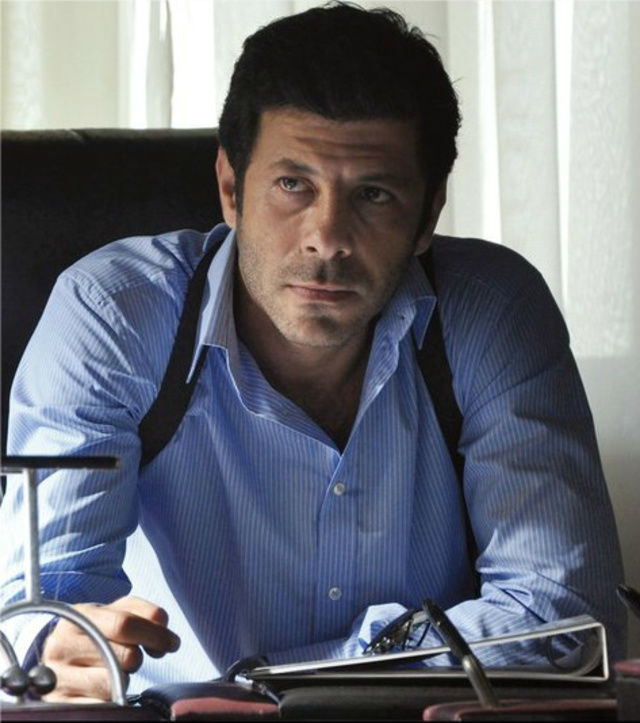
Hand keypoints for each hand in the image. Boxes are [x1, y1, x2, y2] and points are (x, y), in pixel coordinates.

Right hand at [41, 595, 180, 702]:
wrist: (59, 660)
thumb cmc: (96, 632)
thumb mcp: (115, 612)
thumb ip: (143, 612)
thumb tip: (163, 626)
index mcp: (78, 616)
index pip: (125, 623)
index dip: (155, 634)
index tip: (173, 643)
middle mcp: (62, 646)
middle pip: (125, 655)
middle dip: (140, 657)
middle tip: (138, 658)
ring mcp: (57, 678)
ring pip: (114, 683)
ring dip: (124, 679)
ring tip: (114, 670)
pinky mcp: (60, 704)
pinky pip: (102, 705)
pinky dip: (112, 699)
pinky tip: (105, 689)